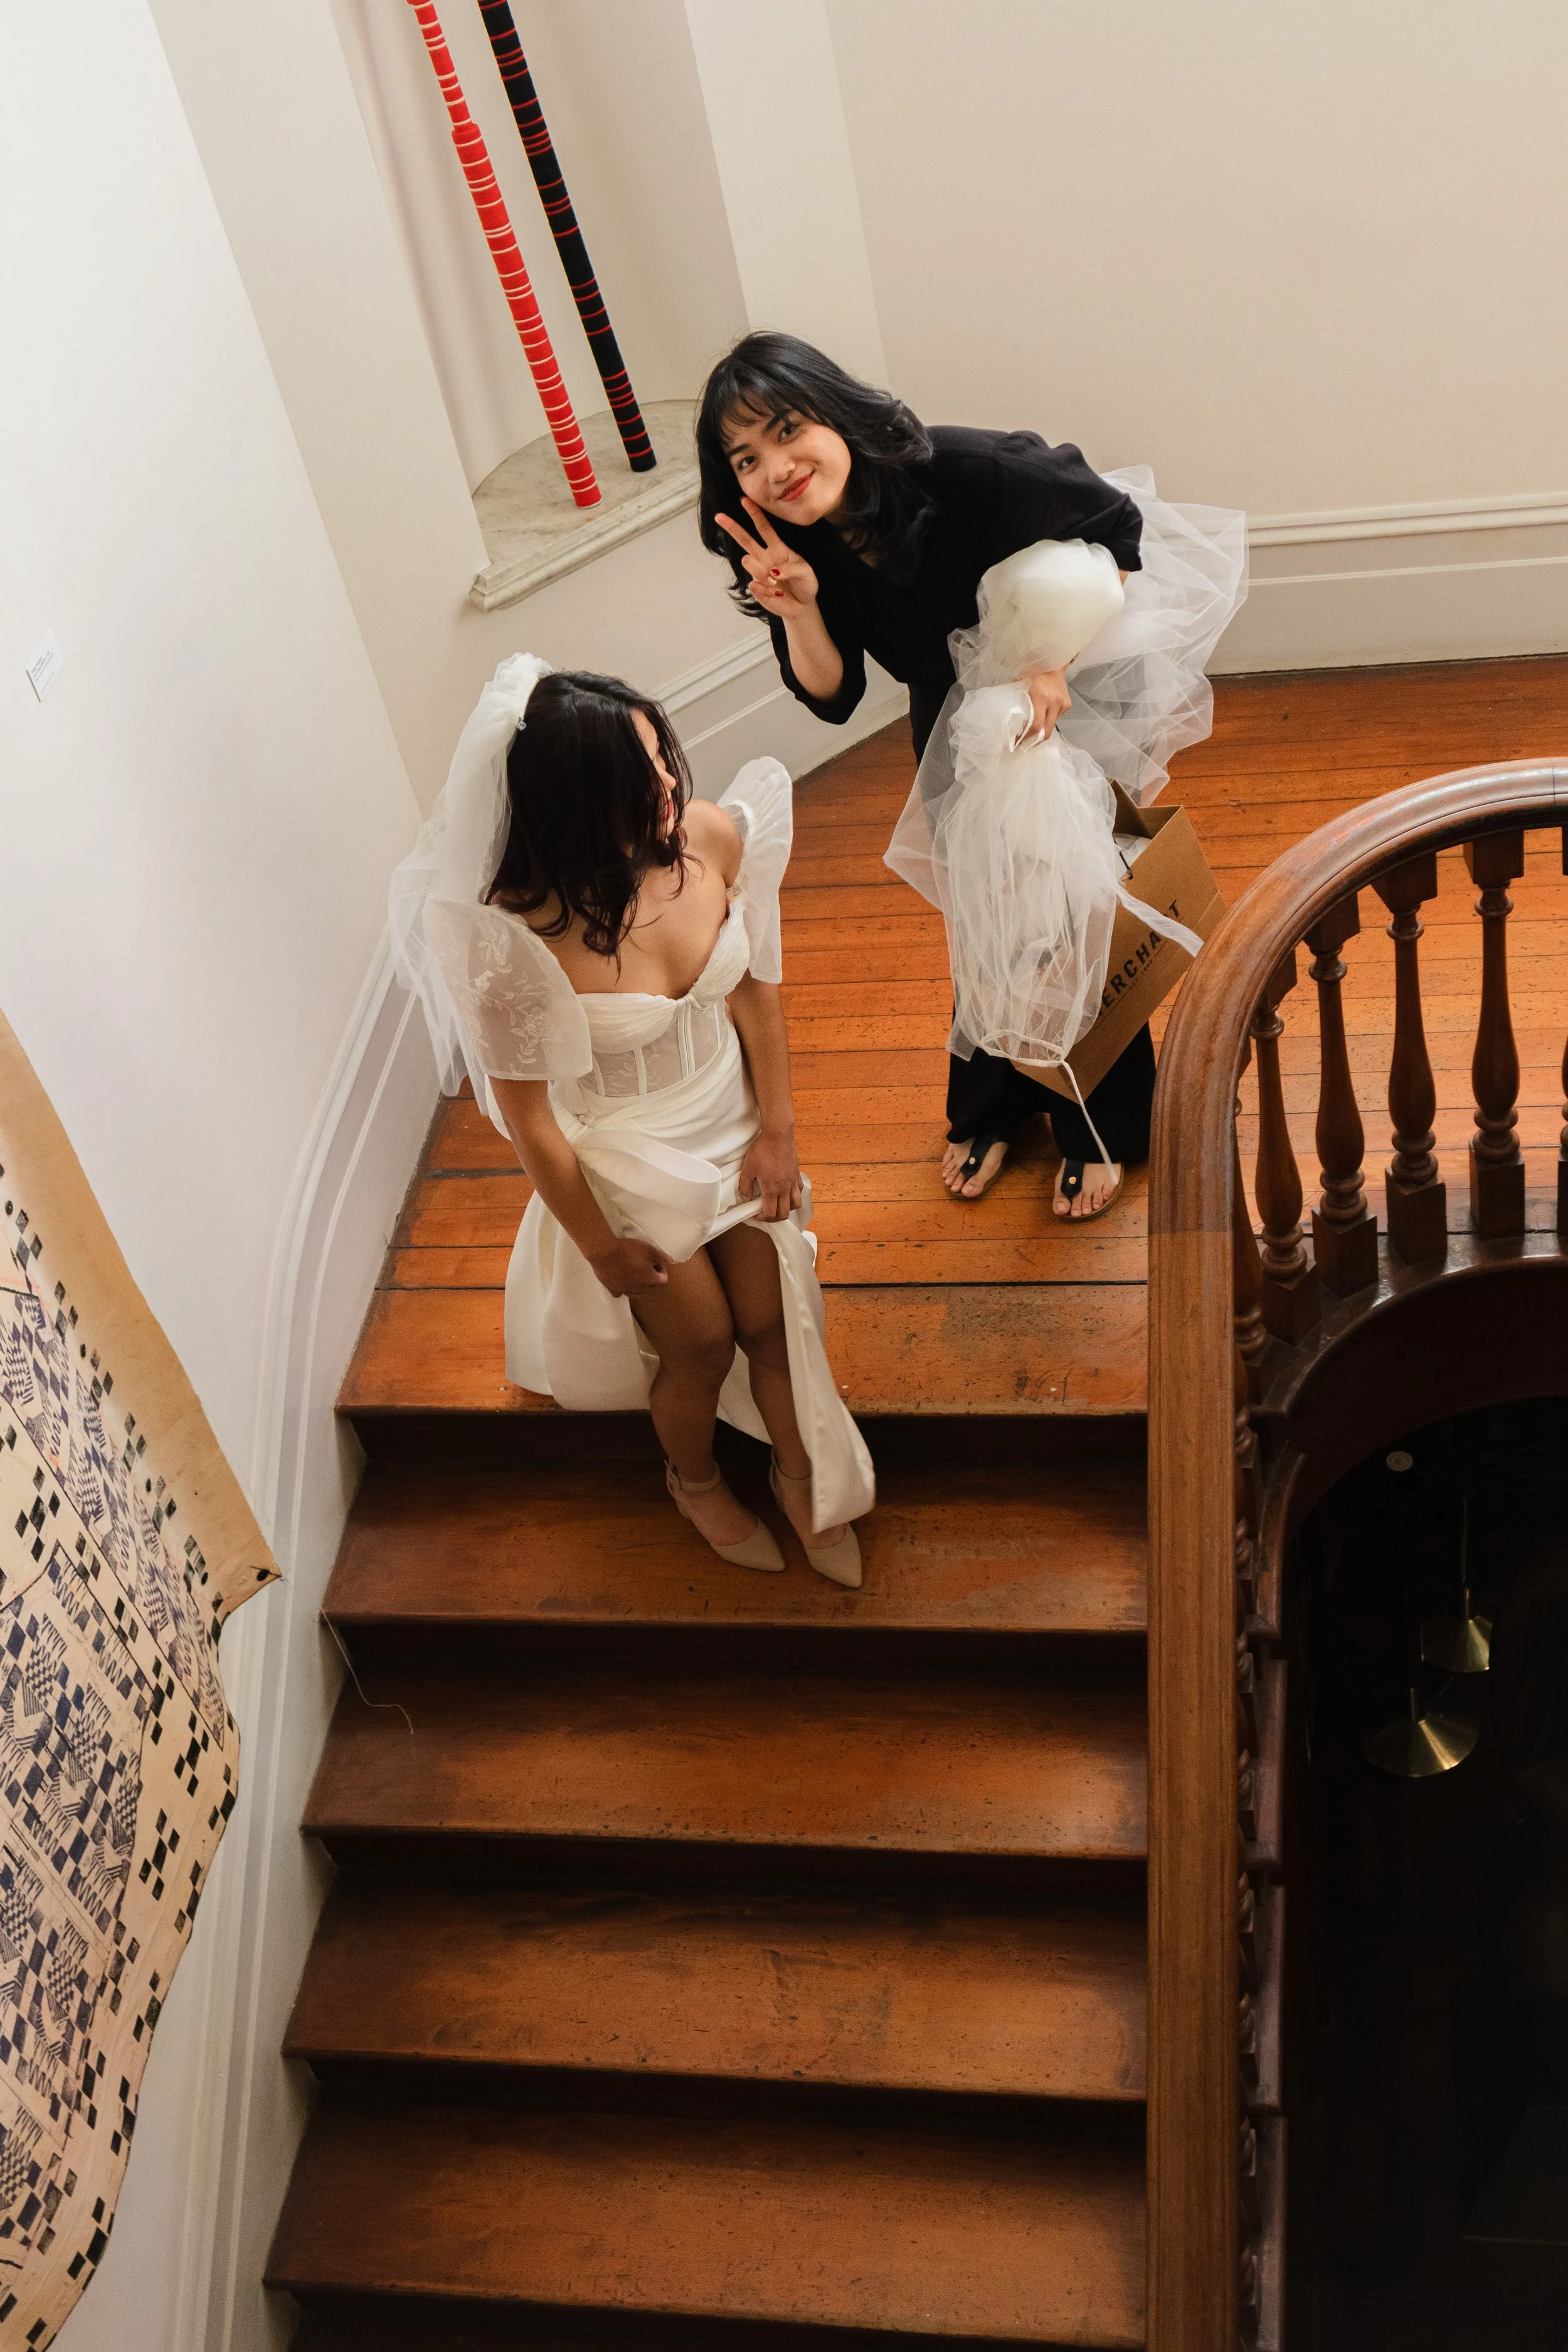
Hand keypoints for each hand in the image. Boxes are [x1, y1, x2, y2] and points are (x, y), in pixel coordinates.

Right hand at [589, 1237, 670, 1296]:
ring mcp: (625, 1291)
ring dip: (640, 1286)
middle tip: (646, 1266)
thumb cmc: (628, 1250)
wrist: (604, 1253)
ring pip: (637, 1294)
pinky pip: (621, 1293)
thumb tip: (673, 1262)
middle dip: (652, 1279)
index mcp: (650, 1279)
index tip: (657, 1262)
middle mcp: (639, 1289)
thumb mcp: (649, 1249)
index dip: (662, 1270)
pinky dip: (623, 1289)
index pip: (663, 1280)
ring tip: (636, 1274)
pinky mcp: (612, 1289)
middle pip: (651, 1288)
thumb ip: (662, 1257)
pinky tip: (621, 1280)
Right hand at [715, 498, 819, 618]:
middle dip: (732, 527)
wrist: (803, 606)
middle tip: (718, 516)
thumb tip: (772, 571)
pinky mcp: (756, 588)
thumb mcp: (805, 572)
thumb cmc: (805, 584)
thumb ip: (790, 568)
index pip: (764, 528)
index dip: (755, 514)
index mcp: (777, 548)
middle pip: (745, 539)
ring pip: (747, 561)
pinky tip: (777, 594)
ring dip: (760, 570)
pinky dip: (767, 590)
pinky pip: (754, 584)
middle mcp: (764, 557)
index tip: (745, 500)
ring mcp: (759, 572)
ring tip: (776, 582)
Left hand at [738, 1129, 803, 1222]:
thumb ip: (744, 1186)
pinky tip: (787, 1193)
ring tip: (778, 1206)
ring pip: (796, 1205)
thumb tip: (745, 1197)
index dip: (762, 1218)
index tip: (756, 1215)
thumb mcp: (747, 1168)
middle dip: (774, 1218)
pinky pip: (800, 1191)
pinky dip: (795, 1196)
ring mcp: (793, 1182)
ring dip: (787, 1209)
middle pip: (784, 1213)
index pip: (770, 1213)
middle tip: (766, 1214)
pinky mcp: (797, 1174)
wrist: (778, 1135)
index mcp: (771, 1189)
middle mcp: (784, 1188)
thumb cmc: (762, 1150)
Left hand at [1015, 666, 1071, 744]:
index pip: (1035, 725)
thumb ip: (1018, 702)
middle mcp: (1054, 702)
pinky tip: (1043, 713)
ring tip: (1032, 729)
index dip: (1026, 737)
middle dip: (1035, 740)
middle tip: (1025, 743)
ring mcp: (1063, 703)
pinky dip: (1048, 719)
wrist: (1052, 660)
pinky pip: (1057, 718)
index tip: (1018, 741)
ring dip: (1042, 729)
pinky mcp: (1067, 704)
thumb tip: (1013, 720)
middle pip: (1046, 731)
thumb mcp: (1020, 684)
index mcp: (1040, 697)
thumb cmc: (1032, 670)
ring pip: (1052, 725)